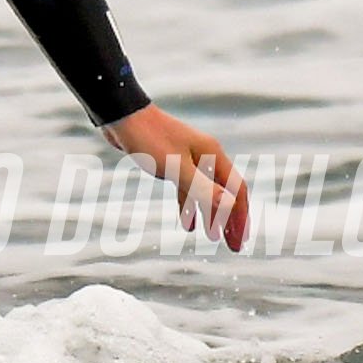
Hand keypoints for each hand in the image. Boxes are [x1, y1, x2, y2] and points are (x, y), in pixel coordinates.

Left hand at [102, 105, 247, 250]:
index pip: (236, 190)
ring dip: (211, 215)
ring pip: (207, 192)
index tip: (239, 241)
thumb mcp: (175, 168)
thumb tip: (229, 205)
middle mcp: (206, 156)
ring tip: (214, 238)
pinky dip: (190, 206)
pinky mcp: (173, 161)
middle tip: (233, 247)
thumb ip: (201, 188)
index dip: (240, 217)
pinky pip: (188, 188)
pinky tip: (188, 224)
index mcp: (213, 156)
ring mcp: (190, 158)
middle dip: (230, 220)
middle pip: (226, 192)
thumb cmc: (149, 139)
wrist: (123, 116)